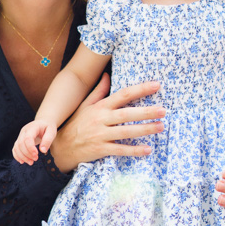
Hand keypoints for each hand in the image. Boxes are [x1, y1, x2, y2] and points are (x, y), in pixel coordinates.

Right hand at [13, 120, 57, 164]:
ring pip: (16, 147)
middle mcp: (24, 131)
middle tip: (36, 159)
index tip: (37, 155)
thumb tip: (43, 151)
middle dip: (27, 154)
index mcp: (32, 127)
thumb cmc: (48, 127)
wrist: (43, 122)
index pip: (27, 138)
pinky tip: (23, 162)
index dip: (30, 148)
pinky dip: (17, 156)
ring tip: (31, 163)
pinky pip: (15, 149)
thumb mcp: (52, 132)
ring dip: (22, 157)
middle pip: (21, 144)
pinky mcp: (19, 140)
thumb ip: (48, 140)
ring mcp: (20, 135)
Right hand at [49, 73, 164, 173]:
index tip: (156, 85)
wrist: (61, 147)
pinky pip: (120, 150)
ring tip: (160, 126)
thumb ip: (98, 91)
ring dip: (144, 130)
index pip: (123, 95)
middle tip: (163, 110)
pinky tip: (148, 149)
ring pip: (126, 132)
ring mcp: (101, 135)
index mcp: (100, 106)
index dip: (140, 89)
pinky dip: (134, 150)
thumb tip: (107, 74)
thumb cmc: (76, 123)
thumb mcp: (85, 105)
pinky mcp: (100, 149)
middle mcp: (101, 119)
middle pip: (127, 114)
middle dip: (146, 112)